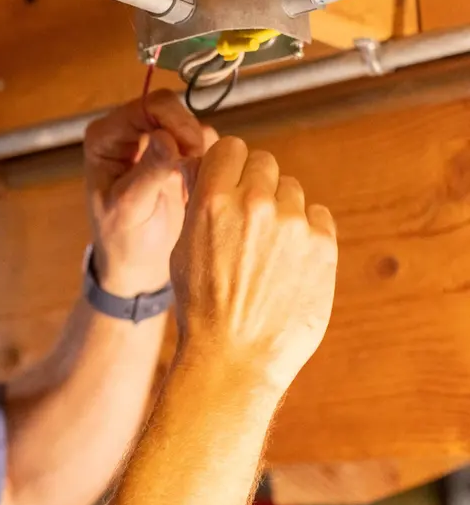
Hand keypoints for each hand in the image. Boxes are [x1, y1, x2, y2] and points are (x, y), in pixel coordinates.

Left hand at [84, 90, 216, 295]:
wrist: (137, 262)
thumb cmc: (123, 238)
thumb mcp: (131, 209)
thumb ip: (148, 172)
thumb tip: (167, 137)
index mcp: (105, 137)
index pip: (148, 106)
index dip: (175, 122)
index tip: (189, 154)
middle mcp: (127, 131)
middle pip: (171, 108)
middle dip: (190, 136)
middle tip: (196, 170)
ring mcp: (152, 139)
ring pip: (190, 122)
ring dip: (200, 150)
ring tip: (192, 184)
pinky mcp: (175, 154)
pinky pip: (202, 140)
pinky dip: (208, 159)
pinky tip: (197, 186)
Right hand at [171, 137, 338, 392]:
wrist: (235, 356)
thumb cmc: (201, 307)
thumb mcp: (182, 248)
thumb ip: (199, 204)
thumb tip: (204, 168)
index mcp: (212, 201)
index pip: (231, 147)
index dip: (229, 164)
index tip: (230, 180)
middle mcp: (254, 204)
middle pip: (264, 163)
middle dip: (256, 184)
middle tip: (249, 219)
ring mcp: (292, 223)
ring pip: (292, 190)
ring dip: (281, 210)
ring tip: (268, 250)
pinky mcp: (322, 244)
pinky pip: (317, 216)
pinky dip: (306, 232)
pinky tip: (289, 261)